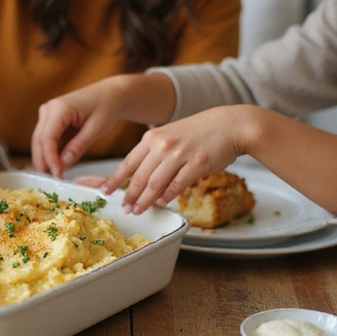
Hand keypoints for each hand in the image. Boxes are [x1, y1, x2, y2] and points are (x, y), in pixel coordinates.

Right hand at [31, 81, 124, 177]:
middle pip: (39, 139)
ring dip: (47, 157)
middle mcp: (49, 109)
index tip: (57, 174)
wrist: (111, 94)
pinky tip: (60, 163)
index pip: (47, 137)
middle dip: (44, 160)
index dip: (50, 158)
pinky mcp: (52, 120)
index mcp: (60, 107)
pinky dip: (53, 151)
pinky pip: (48, 139)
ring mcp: (48, 113)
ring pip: (40, 140)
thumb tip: (63, 164)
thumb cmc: (107, 107)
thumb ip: (78, 146)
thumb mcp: (96, 129)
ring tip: (57, 173)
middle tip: (54, 178)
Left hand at [103, 105, 252, 214]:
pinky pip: (177, 184)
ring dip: (145, 200)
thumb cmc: (200, 132)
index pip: (128, 162)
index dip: (115, 179)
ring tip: (138, 210)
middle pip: (139, 176)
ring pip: (155, 183)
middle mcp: (163, 145)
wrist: (230, 125)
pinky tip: (161, 203)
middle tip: (125, 208)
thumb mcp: (170, 135)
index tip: (106, 190)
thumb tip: (141, 178)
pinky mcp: (197, 164)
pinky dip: (167, 196)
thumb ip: (155, 153)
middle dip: (129, 195)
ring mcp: (180, 154)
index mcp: (152, 137)